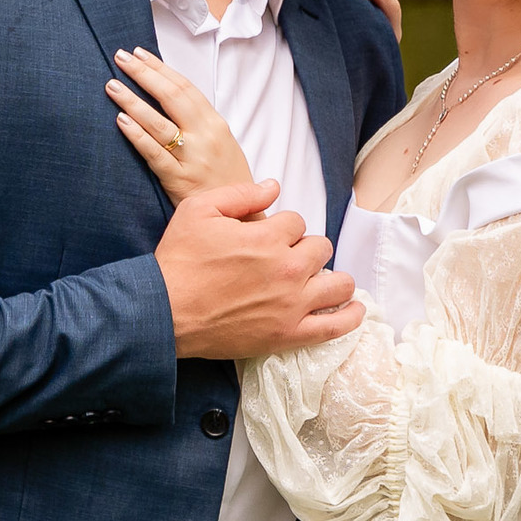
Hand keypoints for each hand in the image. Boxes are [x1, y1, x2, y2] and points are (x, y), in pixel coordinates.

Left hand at [109, 46, 251, 203]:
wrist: (241, 216)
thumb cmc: (227, 178)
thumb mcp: (222, 142)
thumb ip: (199, 120)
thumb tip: (169, 94)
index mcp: (215, 123)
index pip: (184, 87)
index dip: (161, 68)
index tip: (140, 54)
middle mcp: (205, 136)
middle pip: (171, 97)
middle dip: (144, 74)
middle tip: (121, 57)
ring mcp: (192, 158)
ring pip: (159, 123)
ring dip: (133, 102)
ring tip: (112, 85)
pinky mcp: (179, 180)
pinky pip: (154, 154)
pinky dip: (137, 136)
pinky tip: (121, 121)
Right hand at [154, 179, 364, 358]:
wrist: (164, 312)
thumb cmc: (179, 260)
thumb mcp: (199, 209)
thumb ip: (241, 194)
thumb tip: (274, 185)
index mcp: (267, 238)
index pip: (296, 221)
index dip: (283, 226)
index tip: (268, 236)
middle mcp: (286, 269)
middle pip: (319, 247)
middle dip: (306, 247)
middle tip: (286, 256)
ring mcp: (291, 305)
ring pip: (337, 283)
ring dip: (333, 276)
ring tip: (322, 278)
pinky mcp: (288, 335)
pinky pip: (334, 327)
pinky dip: (350, 317)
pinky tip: (356, 308)